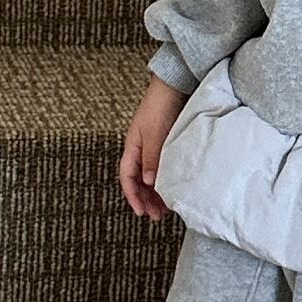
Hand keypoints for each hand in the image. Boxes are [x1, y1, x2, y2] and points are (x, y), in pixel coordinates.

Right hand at [119, 74, 186, 219]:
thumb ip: (152, 158)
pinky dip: (166, 181)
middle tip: (157, 216)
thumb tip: (148, 182)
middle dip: (146, 199)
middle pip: (139, 181)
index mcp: (132, 147)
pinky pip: (163, 168)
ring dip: (157, 193)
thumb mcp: (155, 134)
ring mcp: (154, 148)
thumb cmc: (161, 106)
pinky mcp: (168, 145)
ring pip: (151, 177)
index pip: (127, 177)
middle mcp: (141, 149)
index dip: (132, 196)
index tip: (141, 212)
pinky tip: (175, 189)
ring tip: (167, 208)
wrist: (175, 86)